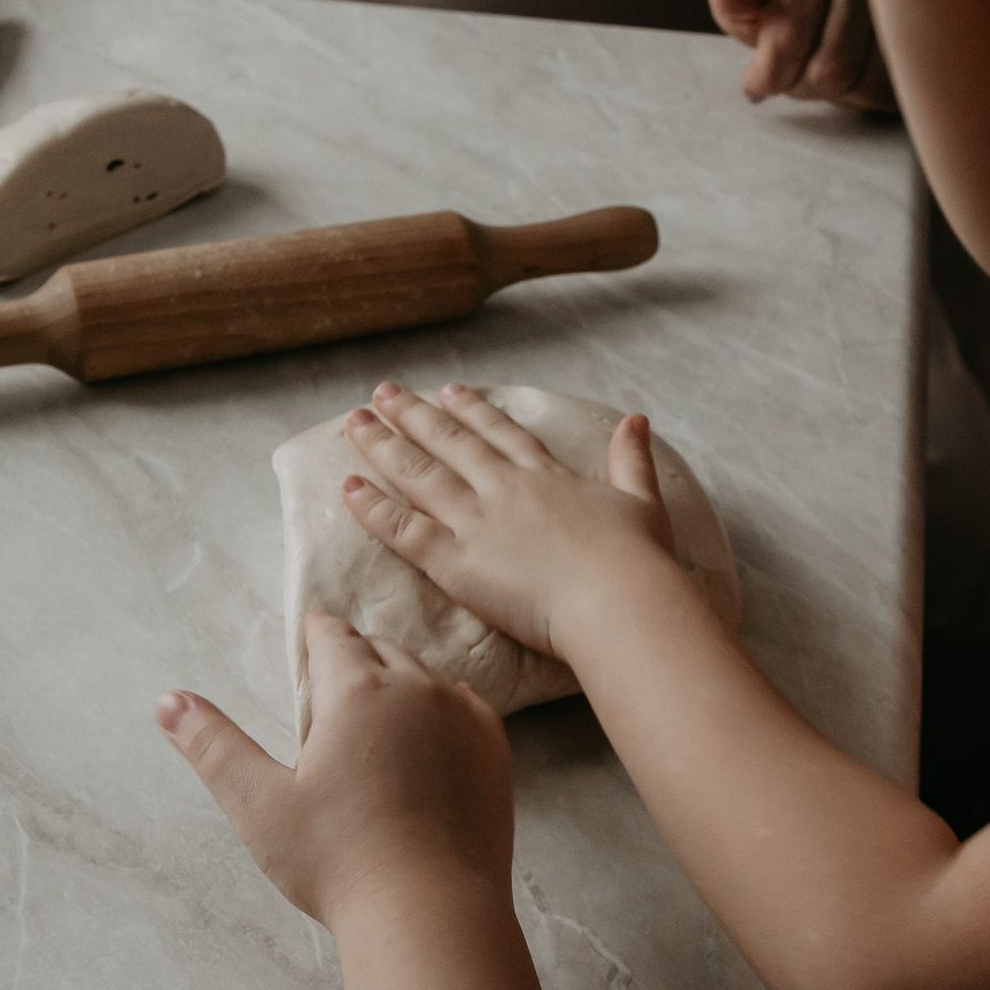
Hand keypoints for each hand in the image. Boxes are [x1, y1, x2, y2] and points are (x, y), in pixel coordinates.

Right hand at [157, 616, 515, 925]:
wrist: (430, 912)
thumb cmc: (338, 860)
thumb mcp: (259, 803)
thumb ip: (214, 745)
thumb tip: (169, 701)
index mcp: (358, 689)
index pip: (334, 638)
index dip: (316, 634)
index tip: (310, 632)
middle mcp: (418, 688)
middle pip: (381, 650)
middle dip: (355, 659)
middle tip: (333, 680)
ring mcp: (464, 717)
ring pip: (426, 676)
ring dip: (400, 683)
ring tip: (377, 709)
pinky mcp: (494, 751)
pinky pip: (464, 707)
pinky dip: (442, 711)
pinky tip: (427, 737)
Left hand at [340, 382, 678, 661]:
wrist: (616, 599)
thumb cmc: (637, 561)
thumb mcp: (641, 500)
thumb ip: (632, 459)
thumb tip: (637, 419)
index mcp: (547, 477)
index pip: (501, 434)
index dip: (473, 410)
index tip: (450, 391)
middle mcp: (505, 489)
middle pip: (450, 442)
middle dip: (413, 414)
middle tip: (382, 392)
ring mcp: (477, 522)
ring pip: (419, 475)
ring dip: (383, 445)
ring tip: (353, 421)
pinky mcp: (456, 562)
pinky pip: (404, 529)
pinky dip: (373, 508)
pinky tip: (348, 487)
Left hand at [708, 0, 893, 106]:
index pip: (788, 36)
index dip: (768, 74)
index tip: (756, 83)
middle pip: (830, 68)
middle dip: (798, 85)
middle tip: (786, 76)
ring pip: (865, 83)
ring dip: (835, 94)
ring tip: (815, 72)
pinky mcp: (927, 17)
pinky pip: (895, 83)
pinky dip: (868, 93)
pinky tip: (849, 74)